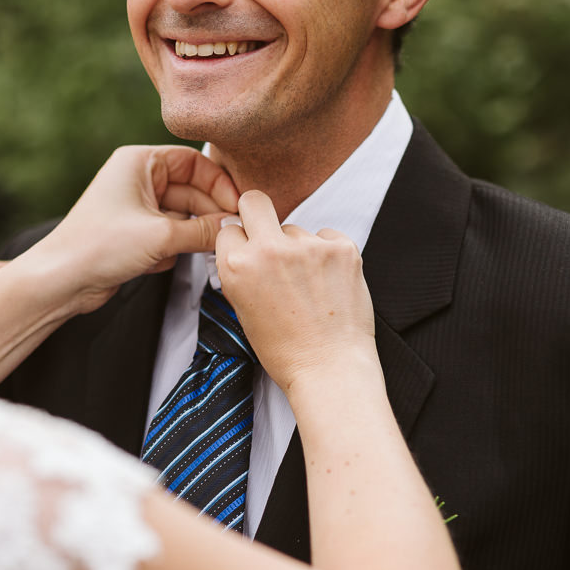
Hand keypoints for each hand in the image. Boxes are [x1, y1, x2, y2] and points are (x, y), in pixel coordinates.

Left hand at [23, 145, 239, 313]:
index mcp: (139, 162)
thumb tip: (234, 226)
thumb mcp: (161, 236)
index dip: (219, 184)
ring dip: (188, 236)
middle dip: (207, 214)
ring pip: (183, 216)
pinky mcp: (136, 233)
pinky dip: (170, 250)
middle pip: (192, 190)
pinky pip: (170, 235)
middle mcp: (138, 180)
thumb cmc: (98, 246)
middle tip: (230, 232)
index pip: (194, 163)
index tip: (237, 206)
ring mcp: (137, 207)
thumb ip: (203, 230)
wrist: (62, 281)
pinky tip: (155, 262)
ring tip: (194, 250)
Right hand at [215, 190, 377, 393]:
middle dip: (257, 214)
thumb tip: (243, 241)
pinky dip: (328, 254)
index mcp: (237, 266)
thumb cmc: (286, 350)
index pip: (229, 228)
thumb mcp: (243, 309)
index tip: (250, 253)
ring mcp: (307, 246)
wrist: (330, 369)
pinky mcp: (341, 248)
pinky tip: (329, 283)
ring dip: (300, 249)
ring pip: (296, 229)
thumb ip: (240, 270)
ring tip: (309, 286)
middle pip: (254, 201)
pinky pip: (327, 236)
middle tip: (270, 236)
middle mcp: (269, 250)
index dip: (240, 242)